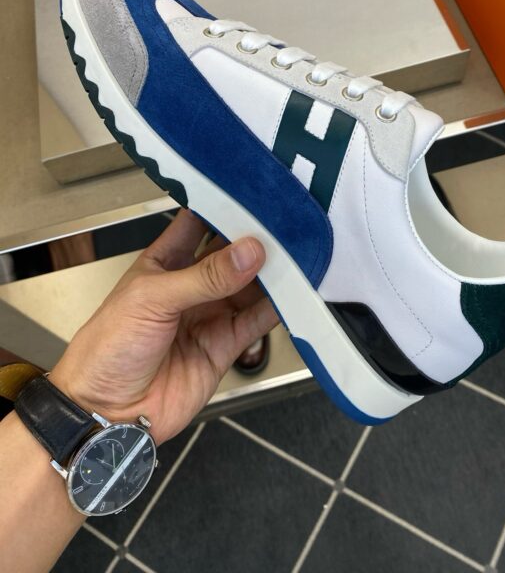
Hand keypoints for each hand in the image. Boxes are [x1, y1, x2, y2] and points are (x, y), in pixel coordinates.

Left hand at [49, 210, 277, 444]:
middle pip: (231, 254)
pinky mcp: (225, 346)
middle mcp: (190, 286)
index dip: (222, 207)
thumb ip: (205, 276)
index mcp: (164, 263)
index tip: (252, 193)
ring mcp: (209, 315)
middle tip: (283, 224)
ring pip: (249, 286)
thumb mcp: (153, 299)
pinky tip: (291, 294)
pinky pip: (257, 321)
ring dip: (270, 273)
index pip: (197, 223)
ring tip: (295, 256)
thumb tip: (248, 252)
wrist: (106, 413)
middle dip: (255, 239)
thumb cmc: (107, 348)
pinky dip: (277, 308)